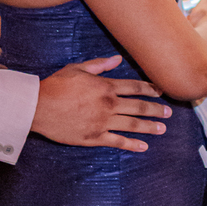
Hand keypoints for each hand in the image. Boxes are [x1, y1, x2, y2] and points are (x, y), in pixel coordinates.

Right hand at [31, 56, 171, 151]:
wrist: (38, 107)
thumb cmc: (56, 86)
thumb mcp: (77, 69)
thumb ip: (100, 65)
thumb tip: (117, 58)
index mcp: (105, 87)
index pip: (134, 87)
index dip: (151, 89)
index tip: (162, 91)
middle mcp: (108, 104)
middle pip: (139, 107)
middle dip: (156, 109)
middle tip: (168, 113)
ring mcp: (103, 122)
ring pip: (132, 125)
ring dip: (150, 127)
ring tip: (162, 129)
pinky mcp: (94, 137)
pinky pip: (118, 141)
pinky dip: (132, 144)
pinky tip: (143, 146)